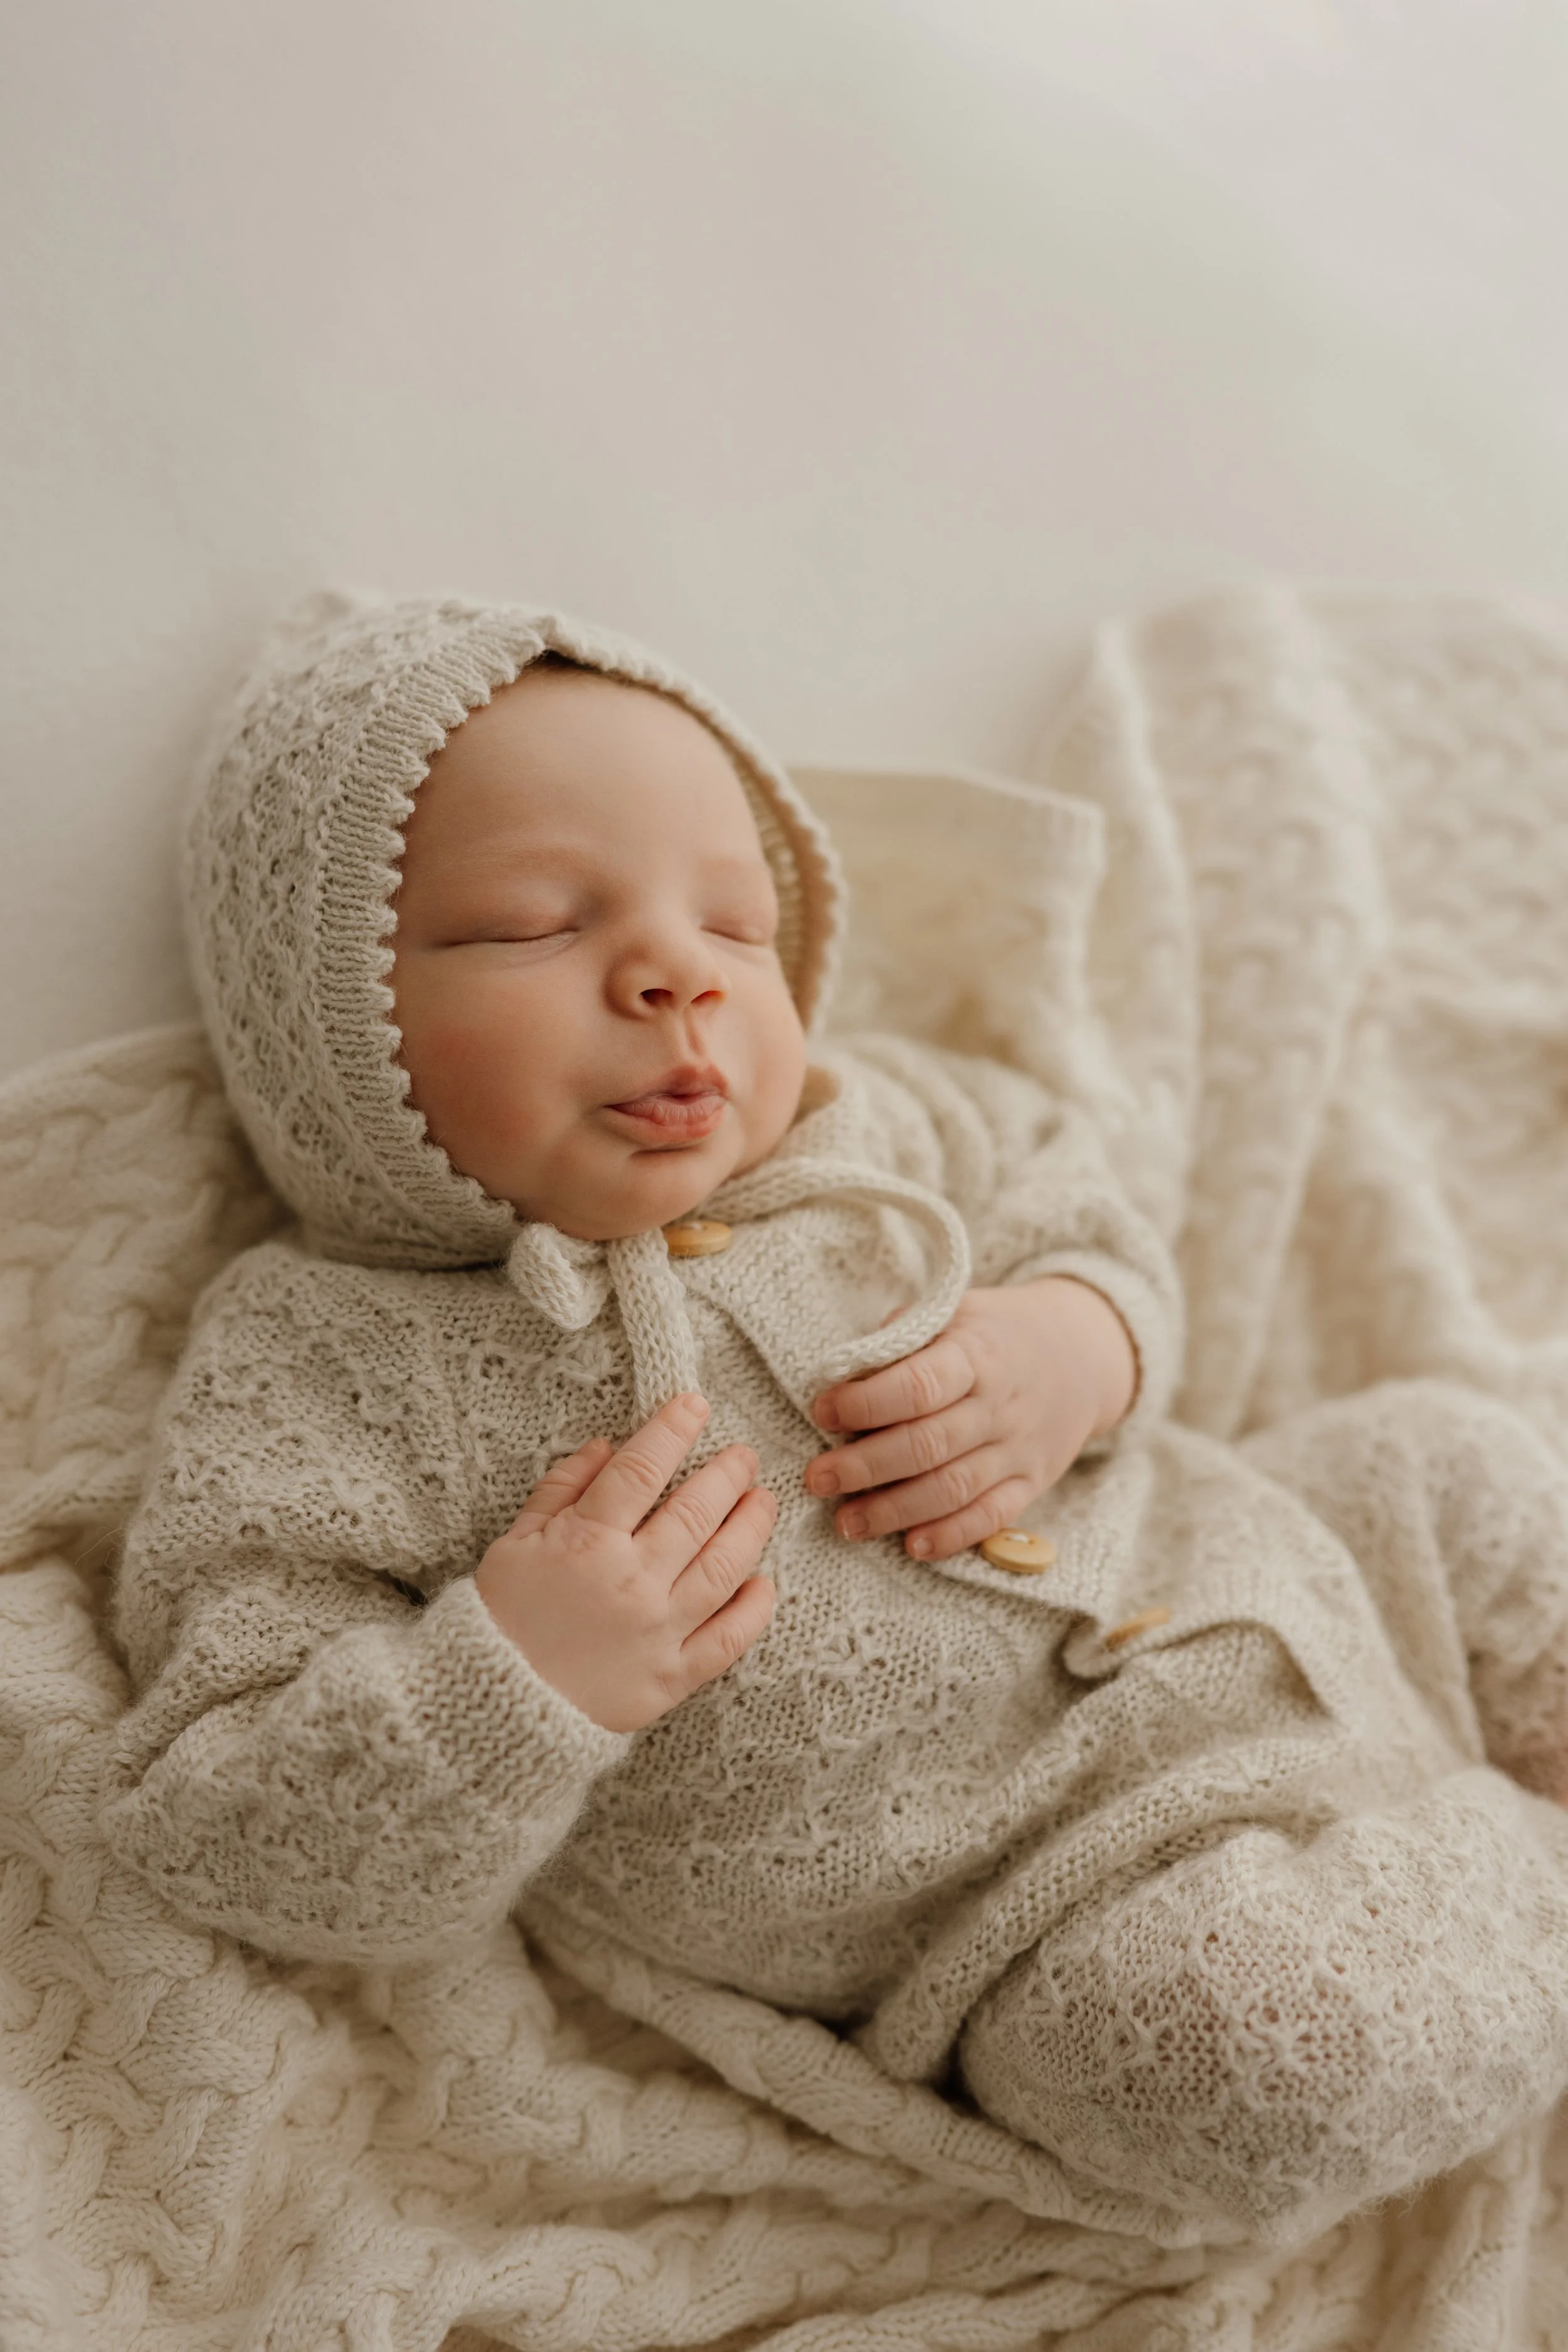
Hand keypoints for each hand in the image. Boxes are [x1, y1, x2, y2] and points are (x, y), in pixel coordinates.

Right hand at [475, 1393, 776, 1732]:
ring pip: (723, 1567)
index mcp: (586, 1542)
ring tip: (763, 1501)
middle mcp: (630, 1581)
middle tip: (744, 1455)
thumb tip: (605, 1446)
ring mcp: (657, 1631)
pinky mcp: (671, 1677)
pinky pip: (728, 1639)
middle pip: (695, 1512)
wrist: (497, 1707)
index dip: (672, 1429)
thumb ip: (560, 1490)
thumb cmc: (501, 1619)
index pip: (641, 1469)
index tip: (694, 1405)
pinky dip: (754, 1609)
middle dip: (727, 1474)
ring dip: (751, 1527)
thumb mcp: (514, 1544)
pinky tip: (764, 1582)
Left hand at [804, 1277, 1135, 1562]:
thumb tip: (846, 1370)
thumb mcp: (958, 1311)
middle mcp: (998, 1406)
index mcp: (976, 1354)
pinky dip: (952, 1536)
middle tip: (817, 1479)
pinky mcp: (1031, 1482)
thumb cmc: (999, 1332)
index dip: (866, 1403)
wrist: (1083, 1354)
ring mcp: (1017, 1448)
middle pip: (927, 1445)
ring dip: (894, 1511)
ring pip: (953, 1488)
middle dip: (865, 1467)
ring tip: (846, 1522)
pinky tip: (912, 1547)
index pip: (918, 1385)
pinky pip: (992, 1516)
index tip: (823, 1412)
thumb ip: (906, 1338)